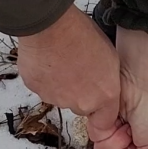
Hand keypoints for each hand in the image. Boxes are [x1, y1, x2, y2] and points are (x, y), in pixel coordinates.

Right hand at [17, 5, 130, 148]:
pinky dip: (44, 77)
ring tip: (62, 59)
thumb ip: (107, 80)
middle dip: (80, 93)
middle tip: (78, 68)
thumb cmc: (81, 34)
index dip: (101, 113)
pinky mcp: (37, 91)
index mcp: (104, 95)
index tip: (98, 105)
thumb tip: (102, 86)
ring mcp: (57, 99)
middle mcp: (80, 103)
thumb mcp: (110, 56)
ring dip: (61, 84)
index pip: (104, 122)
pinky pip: (43, 87)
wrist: (51, 26)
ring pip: (60, 97)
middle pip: (81, 107)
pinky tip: (47, 59)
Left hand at [96, 28, 147, 148]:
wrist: (141, 80)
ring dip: (113, 139)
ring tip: (124, 124)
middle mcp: (125, 139)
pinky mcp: (98, 117)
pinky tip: (114, 118)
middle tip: (129, 138)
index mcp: (142, 147)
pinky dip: (103, 128)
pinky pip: (94, 134)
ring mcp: (111, 128)